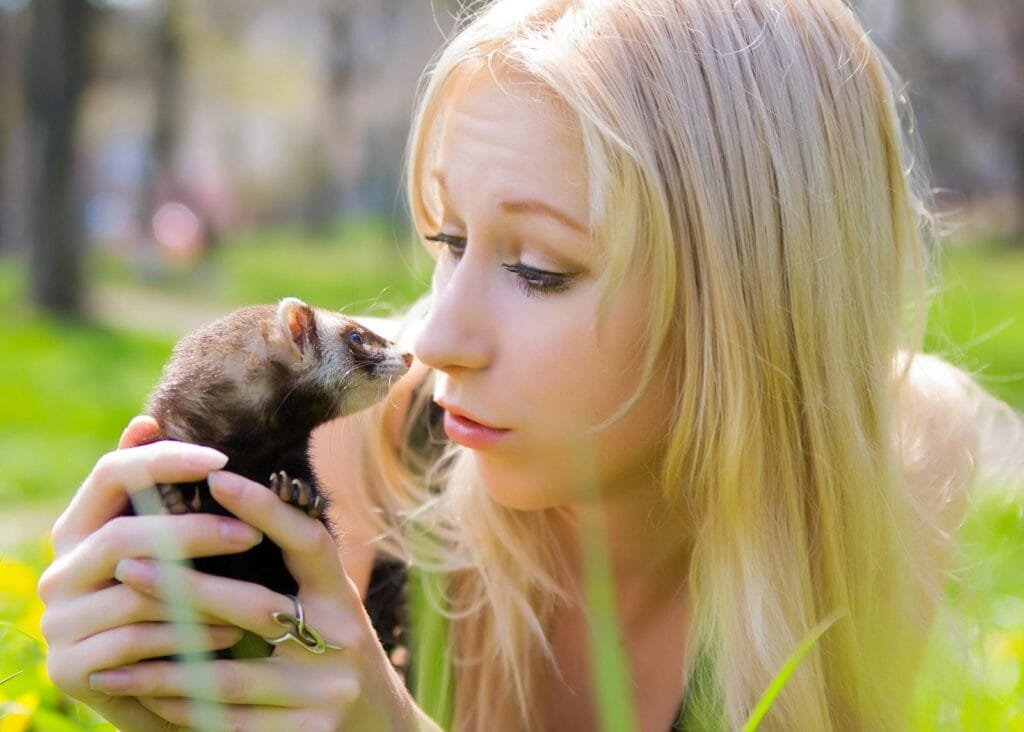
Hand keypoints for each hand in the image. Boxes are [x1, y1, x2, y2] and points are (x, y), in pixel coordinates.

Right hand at [38, 416, 258, 729]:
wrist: (168, 689)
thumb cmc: (176, 603)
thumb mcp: (172, 548)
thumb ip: (160, 496)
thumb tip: (145, 421)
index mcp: (80, 529)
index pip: (110, 474)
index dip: (163, 461)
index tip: (222, 460)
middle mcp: (59, 571)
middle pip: (123, 535)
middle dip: (194, 532)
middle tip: (251, 534)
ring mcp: (60, 622)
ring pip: (136, 594)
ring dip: (203, 592)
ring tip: (256, 594)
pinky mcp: (72, 669)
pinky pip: (138, 642)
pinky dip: (191, 636)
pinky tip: (231, 635)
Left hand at [97, 469, 422, 730]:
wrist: (376, 729)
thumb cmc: (334, 654)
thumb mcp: (328, 607)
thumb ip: (289, 571)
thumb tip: (224, 507)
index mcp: (344, 598)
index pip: (310, 542)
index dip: (267, 509)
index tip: (217, 478)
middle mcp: (342, 639)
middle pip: (255, 606)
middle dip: (184, 587)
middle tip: (127, 565)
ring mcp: (325, 692)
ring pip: (227, 675)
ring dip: (163, 662)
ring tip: (112, 652)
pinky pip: (227, 722)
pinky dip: (180, 705)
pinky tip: (143, 694)